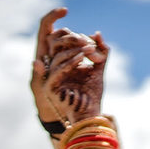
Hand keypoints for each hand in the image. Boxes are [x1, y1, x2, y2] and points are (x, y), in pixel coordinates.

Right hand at [30, 7, 109, 127]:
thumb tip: (97, 33)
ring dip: (74, 50)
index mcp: (62, 63)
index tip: (92, 41)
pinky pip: (58, 70)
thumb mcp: (98, 69)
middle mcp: (53, 69)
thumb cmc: (93, 95)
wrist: (90, 115)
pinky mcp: (49, 87)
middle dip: (73, 41)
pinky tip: (83, 58)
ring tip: (89, 49)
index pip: (62, 42)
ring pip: (57, 57)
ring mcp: (50, 78)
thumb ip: (100, 52)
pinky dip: (71, 62)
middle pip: (55, 46)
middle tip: (88, 42)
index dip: (75, 38)